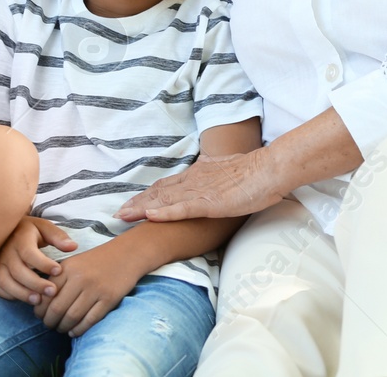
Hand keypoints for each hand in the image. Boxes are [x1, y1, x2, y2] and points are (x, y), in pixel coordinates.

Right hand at [0, 215, 76, 306]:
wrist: (8, 231)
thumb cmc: (31, 231)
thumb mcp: (45, 228)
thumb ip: (58, 237)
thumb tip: (73, 247)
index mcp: (20, 238)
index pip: (29, 253)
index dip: (43, 264)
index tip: (58, 271)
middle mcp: (6, 252)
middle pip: (18, 271)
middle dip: (35, 284)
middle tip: (52, 291)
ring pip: (6, 282)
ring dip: (22, 293)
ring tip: (39, 300)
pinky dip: (10, 295)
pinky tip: (26, 298)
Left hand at [33, 244, 144, 336]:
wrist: (127, 254)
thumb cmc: (97, 261)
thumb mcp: (74, 263)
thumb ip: (58, 279)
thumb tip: (40, 303)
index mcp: (68, 268)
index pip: (46, 294)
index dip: (40, 310)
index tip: (40, 316)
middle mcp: (80, 278)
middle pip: (57, 309)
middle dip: (50, 322)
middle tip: (50, 326)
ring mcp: (95, 289)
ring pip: (72, 317)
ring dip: (63, 328)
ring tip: (62, 329)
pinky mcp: (109, 299)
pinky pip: (90, 320)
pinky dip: (79, 330)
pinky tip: (75, 331)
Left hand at [116, 149, 282, 223]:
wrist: (270, 168)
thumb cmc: (254, 172)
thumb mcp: (228, 173)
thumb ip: (214, 177)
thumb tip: (208, 176)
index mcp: (199, 175)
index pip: (167, 186)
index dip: (147, 196)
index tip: (131, 204)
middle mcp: (195, 180)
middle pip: (159, 192)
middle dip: (137, 203)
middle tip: (117, 214)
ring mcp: (201, 191)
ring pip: (165, 200)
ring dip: (142, 208)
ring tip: (123, 216)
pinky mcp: (211, 202)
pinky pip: (183, 208)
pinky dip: (165, 213)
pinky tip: (150, 217)